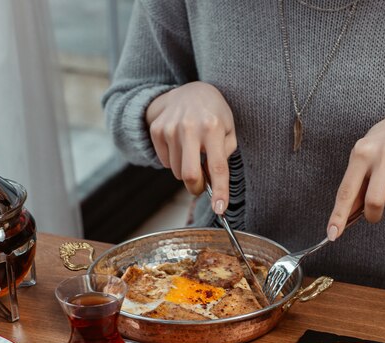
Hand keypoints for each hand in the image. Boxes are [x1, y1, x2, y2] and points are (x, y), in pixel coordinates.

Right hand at [145, 81, 236, 213]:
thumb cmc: (213, 115)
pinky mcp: (157, 130)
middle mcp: (190, 128)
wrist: (188, 91)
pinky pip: (165, 162)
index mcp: (213, 128)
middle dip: (196, 188)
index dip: (219, 191)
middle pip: (189, 175)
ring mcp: (170, 128)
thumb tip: (211, 182)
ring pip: (177, 172)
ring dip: (186, 171)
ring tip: (192, 152)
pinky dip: (174, 161)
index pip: (217, 167)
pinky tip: (180, 145)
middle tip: (201, 187)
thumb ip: (224, 156)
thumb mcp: (228, 130)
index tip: (220, 209)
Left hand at [327, 112, 384, 239]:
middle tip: (373, 213)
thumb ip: (353, 187)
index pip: (347, 191)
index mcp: (361, 153)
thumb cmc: (379, 147)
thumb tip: (345, 218)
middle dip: (373, 215)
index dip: (339, 215)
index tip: (333, 234)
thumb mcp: (361, 159)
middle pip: (375, 202)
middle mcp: (384, 153)